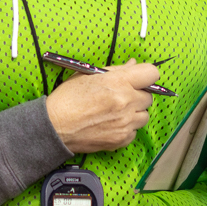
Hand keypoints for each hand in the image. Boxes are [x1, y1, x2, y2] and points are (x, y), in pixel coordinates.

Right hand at [45, 63, 159, 153]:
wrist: (54, 126)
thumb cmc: (68, 98)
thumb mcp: (88, 75)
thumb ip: (116, 70)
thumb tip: (133, 65)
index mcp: (118, 83)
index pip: (152, 74)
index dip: (146, 75)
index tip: (139, 79)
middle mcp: (126, 103)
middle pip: (148, 97)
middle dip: (137, 95)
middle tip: (121, 96)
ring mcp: (125, 123)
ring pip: (144, 116)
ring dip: (134, 113)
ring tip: (116, 112)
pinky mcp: (121, 140)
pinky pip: (134, 132)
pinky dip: (126, 129)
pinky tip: (111, 124)